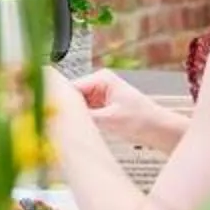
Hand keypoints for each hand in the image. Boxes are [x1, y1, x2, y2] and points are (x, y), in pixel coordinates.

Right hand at [45, 65, 174, 150]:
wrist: (159, 130)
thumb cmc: (143, 120)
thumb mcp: (110, 119)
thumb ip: (85, 117)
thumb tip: (64, 118)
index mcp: (102, 78)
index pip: (71, 88)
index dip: (60, 102)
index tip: (50, 114)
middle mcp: (98, 83)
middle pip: (71, 97)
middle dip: (66, 110)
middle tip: (57, 125)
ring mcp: (98, 95)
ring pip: (75, 106)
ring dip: (72, 117)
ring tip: (67, 129)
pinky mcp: (100, 107)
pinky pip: (82, 113)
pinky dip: (79, 121)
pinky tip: (76, 130)